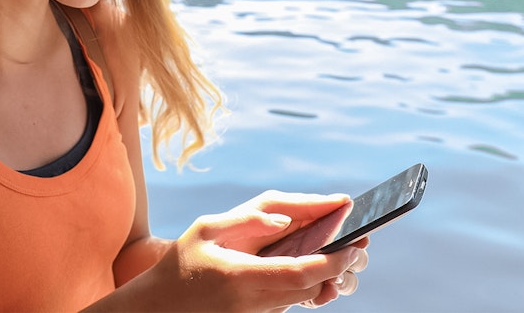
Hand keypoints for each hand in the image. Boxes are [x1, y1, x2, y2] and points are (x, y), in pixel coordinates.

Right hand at [138, 191, 368, 311]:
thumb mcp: (205, 228)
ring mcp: (260, 312)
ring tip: (347, 248)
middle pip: (315, 287)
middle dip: (342, 266)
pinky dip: (313, 282)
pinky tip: (320, 260)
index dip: (333, 260)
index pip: (301, 272)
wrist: (163, 306)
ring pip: (310, 296)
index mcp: (242, 275)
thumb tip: (285, 219)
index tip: (354, 242)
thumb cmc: (183, 262)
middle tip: (361, 242)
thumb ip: (247, 219)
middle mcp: (256, 300)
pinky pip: (296, 300)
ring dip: (331, 275)